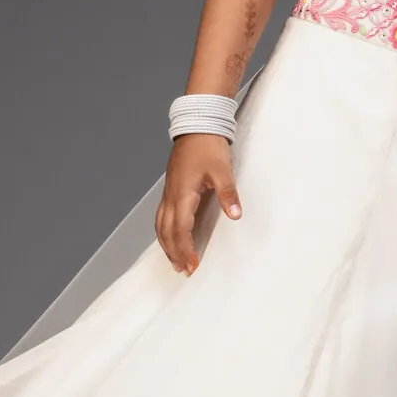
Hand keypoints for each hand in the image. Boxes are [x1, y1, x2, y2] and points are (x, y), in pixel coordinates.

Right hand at [155, 134, 240, 275]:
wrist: (197, 126)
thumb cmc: (208, 146)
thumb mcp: (222, 170)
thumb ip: (228, 193)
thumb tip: (236, 214)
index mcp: (182, 194)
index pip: (180, 230)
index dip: (185, 249)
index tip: (193, 266)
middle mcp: (171, 196)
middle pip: (166, 232)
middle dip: (174, 253)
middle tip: (184, 271)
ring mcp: (168, 192)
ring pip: (160, 225)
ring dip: (166, 245)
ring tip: (175, 261)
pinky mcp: (171, 189)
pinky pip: (161, 216)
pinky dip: (164, 232)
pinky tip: (170, 237)